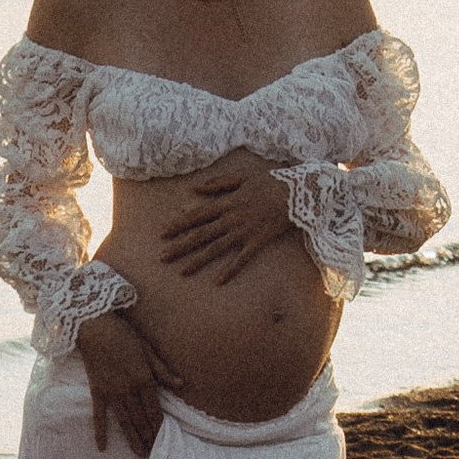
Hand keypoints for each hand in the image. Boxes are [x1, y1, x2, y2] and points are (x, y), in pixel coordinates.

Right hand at [75, 308, 183, 455]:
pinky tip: (102, 447)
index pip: (154, 409)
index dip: (158, 426)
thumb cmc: (125, 336)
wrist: (96, 328)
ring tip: (139, 454)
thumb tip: (181, 385)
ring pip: (123, 421)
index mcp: (143, 379)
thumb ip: (163, 371)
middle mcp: (128, 390)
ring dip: (132, 439)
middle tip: (153, 454)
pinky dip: (100, 432)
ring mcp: (111, 392)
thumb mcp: (148, 350)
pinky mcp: (97, 391)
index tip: (162, 440)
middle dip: (147, 437)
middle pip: (140, 419)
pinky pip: (98, 415)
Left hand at [162, 144, 295, 283]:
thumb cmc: (269, 181)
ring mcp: (244, 232)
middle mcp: (231, 219)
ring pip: (216, 249)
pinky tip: (217, 281)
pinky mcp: (257, 242)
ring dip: (197, 261)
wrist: (296, 193)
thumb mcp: (242, 176)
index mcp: (226, 202)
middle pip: (201, 235)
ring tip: (181, 272)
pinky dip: (230, 270)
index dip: (179, 225)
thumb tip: (195, 189)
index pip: (197, 216)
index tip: (162, 234)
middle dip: (180, 246)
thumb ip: (218, 183)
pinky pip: (241, 259)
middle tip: (162, 258)